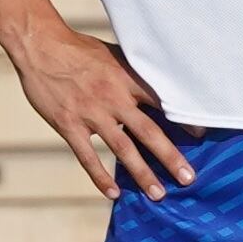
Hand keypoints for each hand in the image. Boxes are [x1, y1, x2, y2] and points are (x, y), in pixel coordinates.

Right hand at [4, 21, 190, 201]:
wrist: (41, 46)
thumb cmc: (81, 49)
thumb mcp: (114, 55)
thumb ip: (135, 74)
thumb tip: (161, 86)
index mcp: (127, 78)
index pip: (162, 102)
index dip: (183, 119)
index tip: (201, 136)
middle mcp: (113, 97)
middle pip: (148, 131)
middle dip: (170, 157)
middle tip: (189, 179)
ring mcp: (91, 113)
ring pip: (122, 148)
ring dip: (141, 173)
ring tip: (158, 194)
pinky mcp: (69, 125)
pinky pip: (87, 156)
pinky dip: (100, 176)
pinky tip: (113, 194)